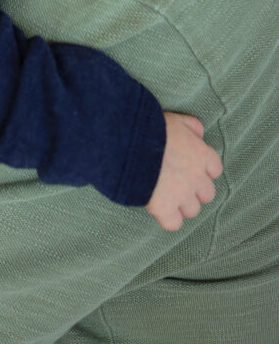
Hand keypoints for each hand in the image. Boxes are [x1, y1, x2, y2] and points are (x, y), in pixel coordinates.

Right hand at [146, 112, 222, 230]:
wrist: (129, 143)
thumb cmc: (150, 127)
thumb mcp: (175, 119)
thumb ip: (191, 126)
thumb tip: (200, 134)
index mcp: (201, 154)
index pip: (214, 169)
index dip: (202, 170)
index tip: (190, 167)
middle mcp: (196, 177)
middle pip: (207, 194)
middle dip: (194, 190)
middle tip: (178, 183)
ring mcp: (182, 195)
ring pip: (193, 210)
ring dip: (182, 205)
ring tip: (166, 196)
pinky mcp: (164, 208)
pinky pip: (174, 224)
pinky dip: (167, 219)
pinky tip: (158, 209)